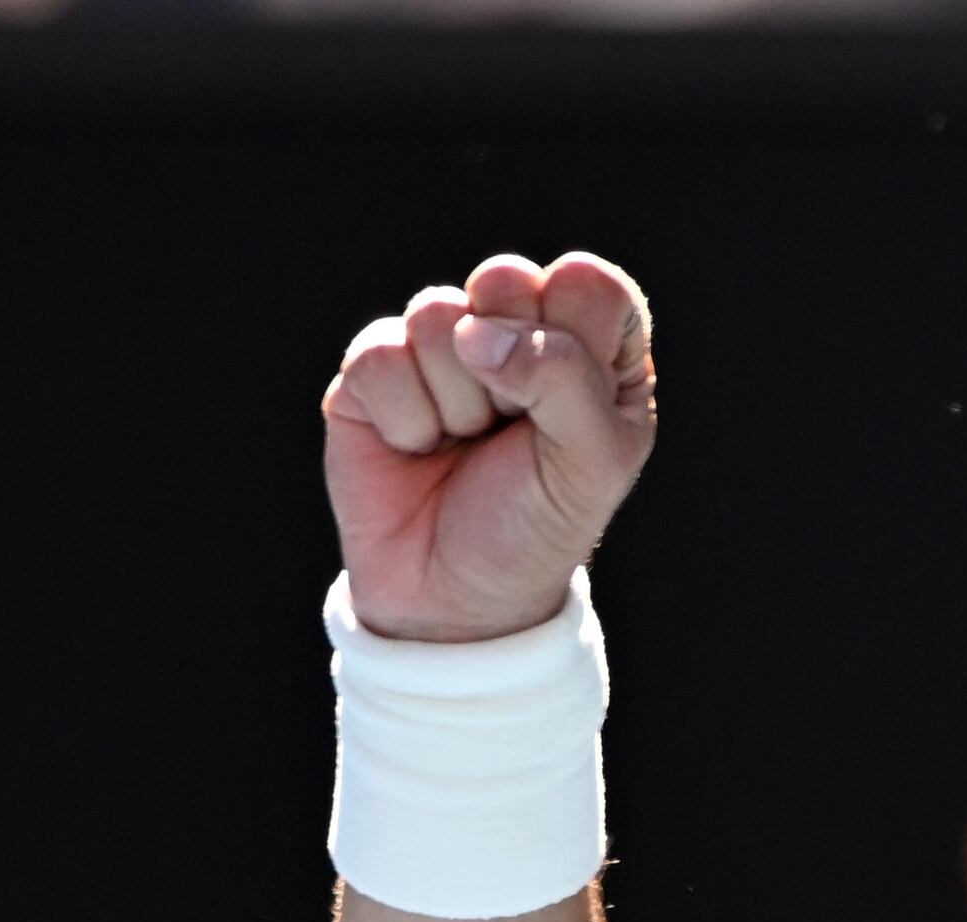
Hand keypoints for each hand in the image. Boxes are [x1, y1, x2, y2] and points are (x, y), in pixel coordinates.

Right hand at [322, 252, 657, 642]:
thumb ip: (566, 380)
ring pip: (438, 315)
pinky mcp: (374, 368)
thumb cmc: (537, 526)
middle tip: (513, 427)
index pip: (588, 282)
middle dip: (511, 366)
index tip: (569, 408)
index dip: (572, 339)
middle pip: (505, 278)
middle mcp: (517, 330)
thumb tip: (480, 332)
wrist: (454, 598)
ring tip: (465, 443)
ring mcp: (442, 344)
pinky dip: (406, 419)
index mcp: (591, 346)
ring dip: (458, 403)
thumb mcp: (591, 467)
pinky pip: (380, 354)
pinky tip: (417, 447)